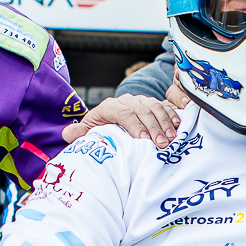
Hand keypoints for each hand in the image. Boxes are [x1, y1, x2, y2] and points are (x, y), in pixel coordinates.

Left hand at [63, 92, 181, 145]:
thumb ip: (80, 134)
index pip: (124, 113)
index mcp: (109, 106)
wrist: (111, 121)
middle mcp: (126, 100)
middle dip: (154, 127)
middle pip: (142, 110)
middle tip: (162, 144)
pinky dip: (172, 115)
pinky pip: (165, 106)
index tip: (144, 141)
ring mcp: (141, 100)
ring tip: (172, 138)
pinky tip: (179, 127)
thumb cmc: (101, 130)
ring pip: (155, 107)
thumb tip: (67, 134)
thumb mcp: (89, 132)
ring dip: (165, 122)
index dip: (135, 126)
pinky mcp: (153, 103)